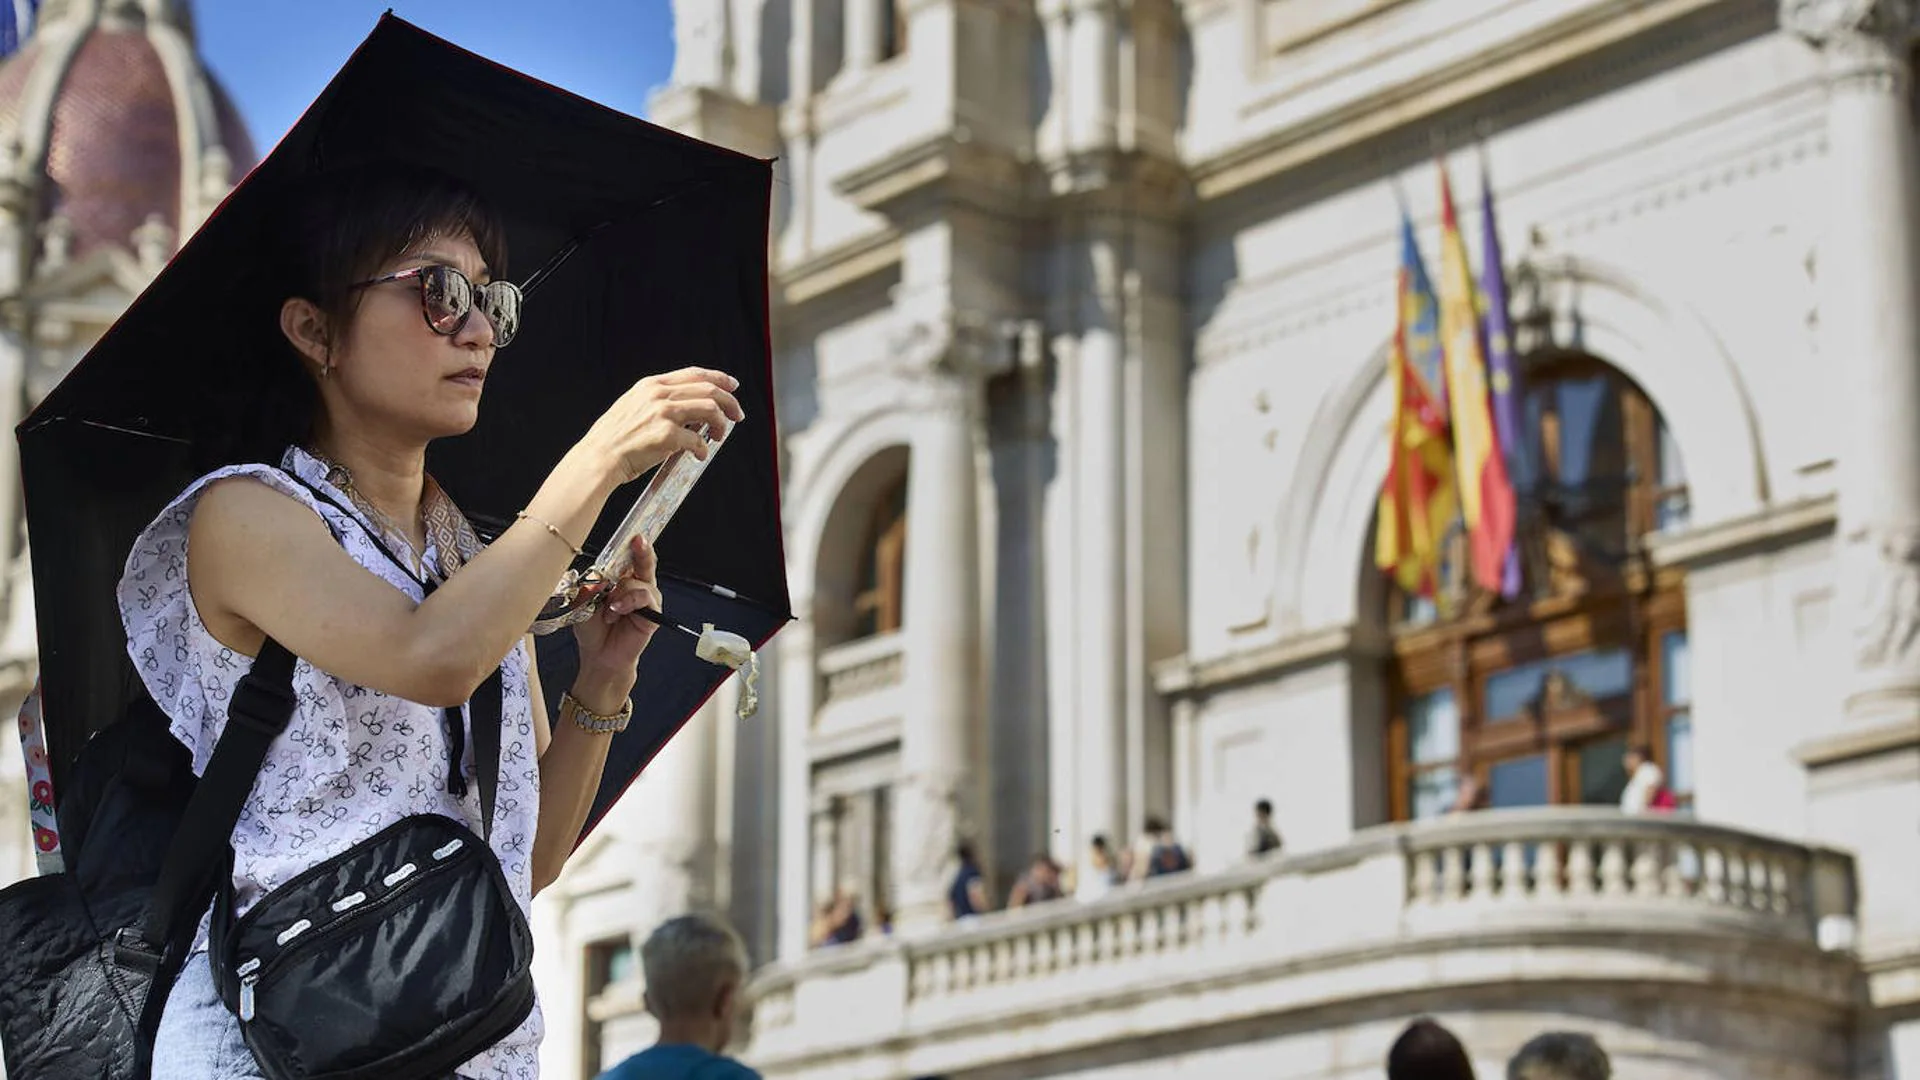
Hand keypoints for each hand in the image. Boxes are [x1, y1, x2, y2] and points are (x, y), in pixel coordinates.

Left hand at [569, 533, 661, 709]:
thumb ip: (592, 584)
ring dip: (620, 593)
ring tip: (609, 610)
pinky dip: (627, 602)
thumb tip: (600, 573)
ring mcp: (647, 597)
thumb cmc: (591, 627)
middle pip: (643, 559)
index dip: (630, 542)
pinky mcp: (653, 612)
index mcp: (621, 576)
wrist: (598, 654)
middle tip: (638, 539)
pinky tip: (616, 612)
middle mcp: (637, 583)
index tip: (632, 531)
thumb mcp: (584, 600)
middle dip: (642, 548)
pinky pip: (644, 596)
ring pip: (638, 580)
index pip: (627, 555)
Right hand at [582, 368, 745, 486]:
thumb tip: (689, 411)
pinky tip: (700, 456)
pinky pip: (698, 440)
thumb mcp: (633, 406)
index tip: (732, 386)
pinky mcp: (667, 435)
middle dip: (729, 402)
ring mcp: (664, 413)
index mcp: (651, 385)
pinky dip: (703, 449)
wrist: (599, 457)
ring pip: (710, 409)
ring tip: (719, 436)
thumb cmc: (615, 439)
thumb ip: (659, 402)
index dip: (718, 378)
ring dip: (721, 424)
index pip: (694, 373)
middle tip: (737, 416)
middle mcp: (659, 394)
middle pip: (709, 389)